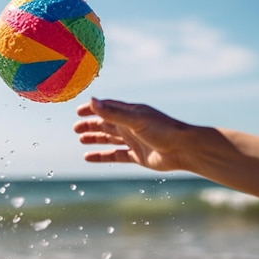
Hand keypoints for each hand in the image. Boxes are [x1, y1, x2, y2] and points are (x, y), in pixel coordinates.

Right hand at [73, 98, 193, 171]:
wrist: (184, 150)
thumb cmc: (163, 130)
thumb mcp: (135, 120)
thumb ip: (113, 112)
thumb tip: (92, 101)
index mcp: (131, 112)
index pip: (107, 107)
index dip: (93, 108)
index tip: (78, 112)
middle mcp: (131, 125)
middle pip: (106, 123)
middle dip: (91, 124)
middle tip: (75, 128)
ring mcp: (134, 140)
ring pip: (110, 138)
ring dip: (95, 138)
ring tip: (80, 140)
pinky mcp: (137, 156)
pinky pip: (115, 155)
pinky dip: (102, 156)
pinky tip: (89, 158)